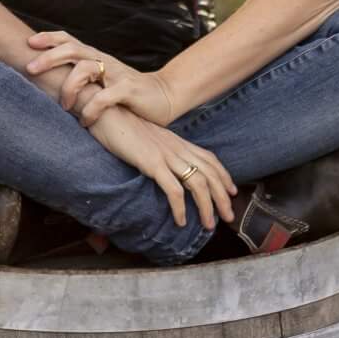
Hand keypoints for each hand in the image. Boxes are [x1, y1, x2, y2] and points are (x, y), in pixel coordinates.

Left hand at [22, 31, 181, 125]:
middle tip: (30, 68)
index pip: (69, 40)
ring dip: (69, 87)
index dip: (48, 38)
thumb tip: (45, 82)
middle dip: (49, 56)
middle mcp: (103, 61)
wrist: (163, 97)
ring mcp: (116, 73)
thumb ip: (79, 78)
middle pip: (72, 49)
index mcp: (94, 57)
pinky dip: (90, 110)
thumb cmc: (125, 92)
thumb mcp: (100, 81)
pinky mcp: (128, 89)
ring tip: (63, 105)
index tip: (28, 42)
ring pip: (85, 68)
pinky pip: (104, 97)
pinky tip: (84, 121)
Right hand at [82, 108, 236, 231]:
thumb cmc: (122, 126)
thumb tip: (166, 166)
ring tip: (209, 224)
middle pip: (210, 174)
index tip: (232, 191)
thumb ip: (160, 150)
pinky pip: (173, 189)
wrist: (107, 112)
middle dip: (222, 197)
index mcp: (177, 142)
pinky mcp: (152, 163)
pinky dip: (180, 207)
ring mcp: (166, 155)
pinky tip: (181, 221)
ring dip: (207, 206)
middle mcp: (177, 148)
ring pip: (198, 183)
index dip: (224, 176)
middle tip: (229, 216)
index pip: (209, 158)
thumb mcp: (148, 139)